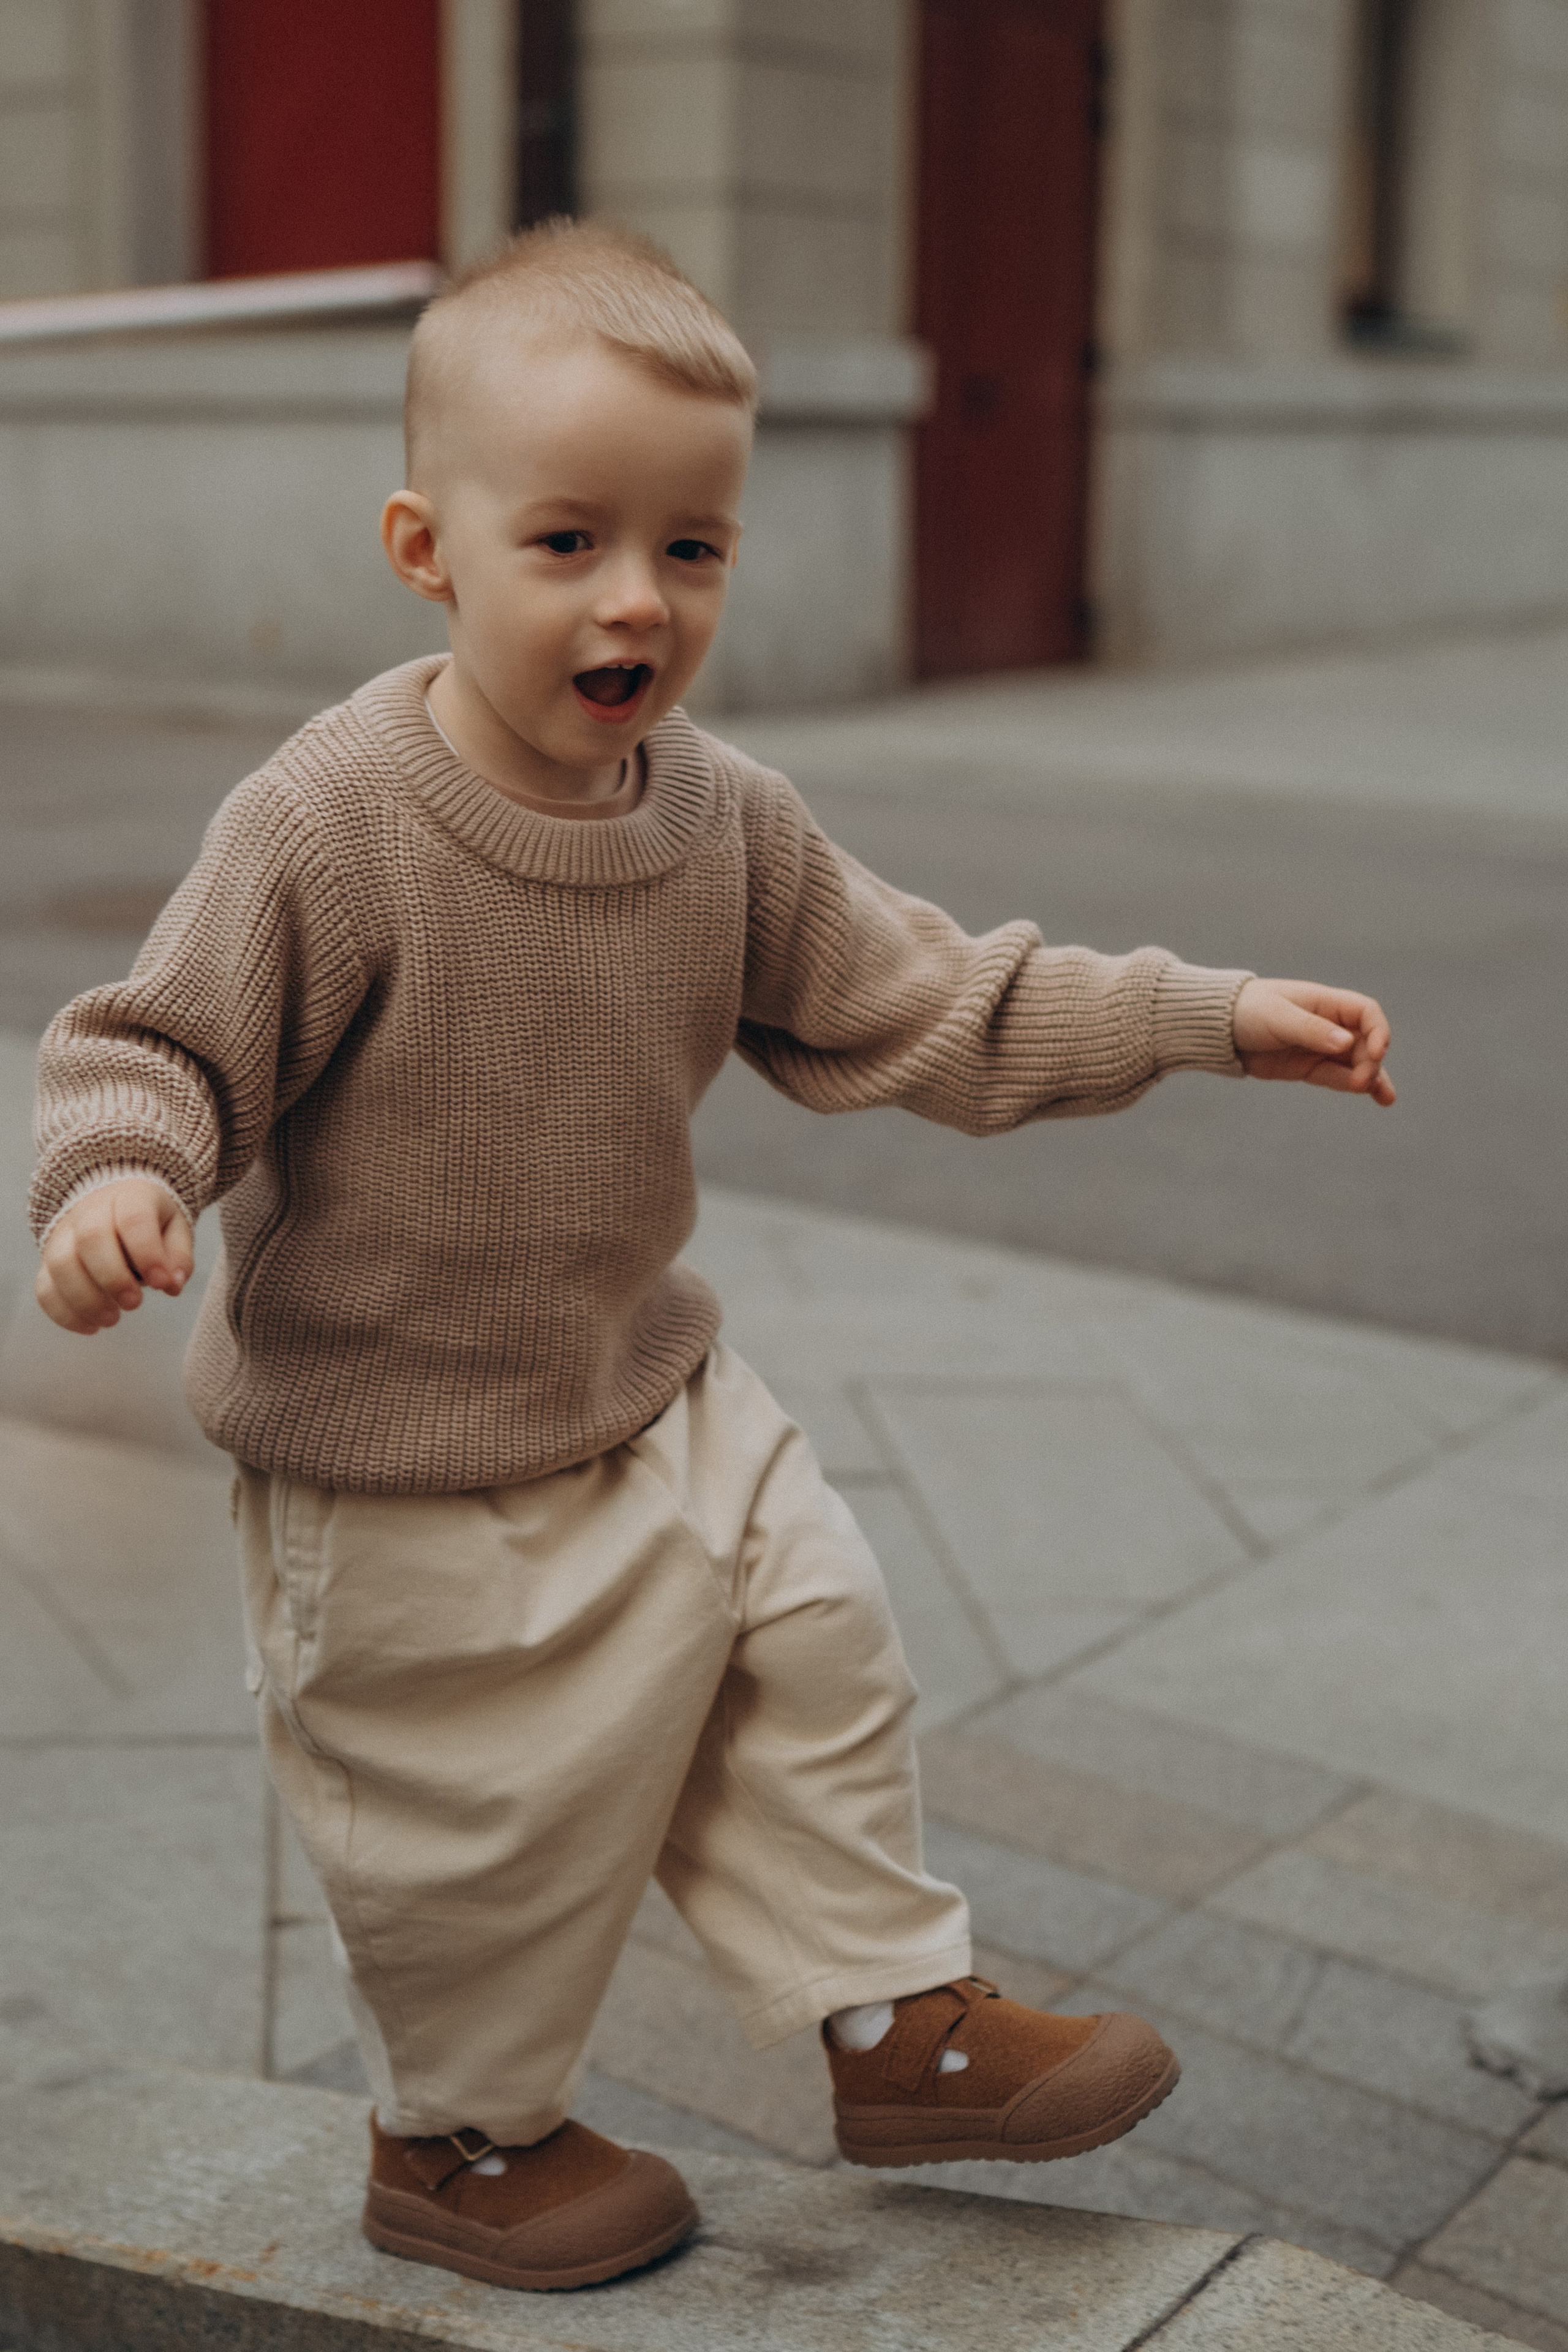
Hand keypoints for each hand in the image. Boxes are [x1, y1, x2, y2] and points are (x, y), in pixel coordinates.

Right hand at [36, 1178, 194, 1334]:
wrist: (110, 1205)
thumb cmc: (149, 1223)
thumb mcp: (175, 1229)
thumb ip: (178, 1256)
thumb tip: (172, 1284)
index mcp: (128, 1198)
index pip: (133, 1218)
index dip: (147, 1253)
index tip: (161, 1283)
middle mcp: (89, 1212)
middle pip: (90, 1239)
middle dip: (113, 1278)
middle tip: (135, 1303)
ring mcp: (64, 1236)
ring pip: (60, 1264)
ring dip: (86, 1300)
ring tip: (112, 1319)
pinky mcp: (48, 1262)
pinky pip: (44, 1288)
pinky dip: (64, 1314)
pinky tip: (92, 1327)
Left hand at [1232, 978, 1394, 1104]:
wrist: (1217, 1029)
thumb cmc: (1248, 1010)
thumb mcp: (1277, 1017)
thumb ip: (1310, 1029)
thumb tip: (1345, 1042)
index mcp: (1326, 1002)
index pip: (1365, 1013)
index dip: (1377, 1031)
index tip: (1375, 1052)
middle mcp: (1329, 1024)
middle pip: (1364, 1042)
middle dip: (1370, 1062)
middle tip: (1361, 1083)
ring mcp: (1320, 1047)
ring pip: (1355, 1063)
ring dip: (1372, 1078)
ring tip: (1386, 1098)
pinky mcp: (1308, 1068)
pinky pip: (1336, 1077)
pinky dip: (1352, 1086)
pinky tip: (1369, 1094)